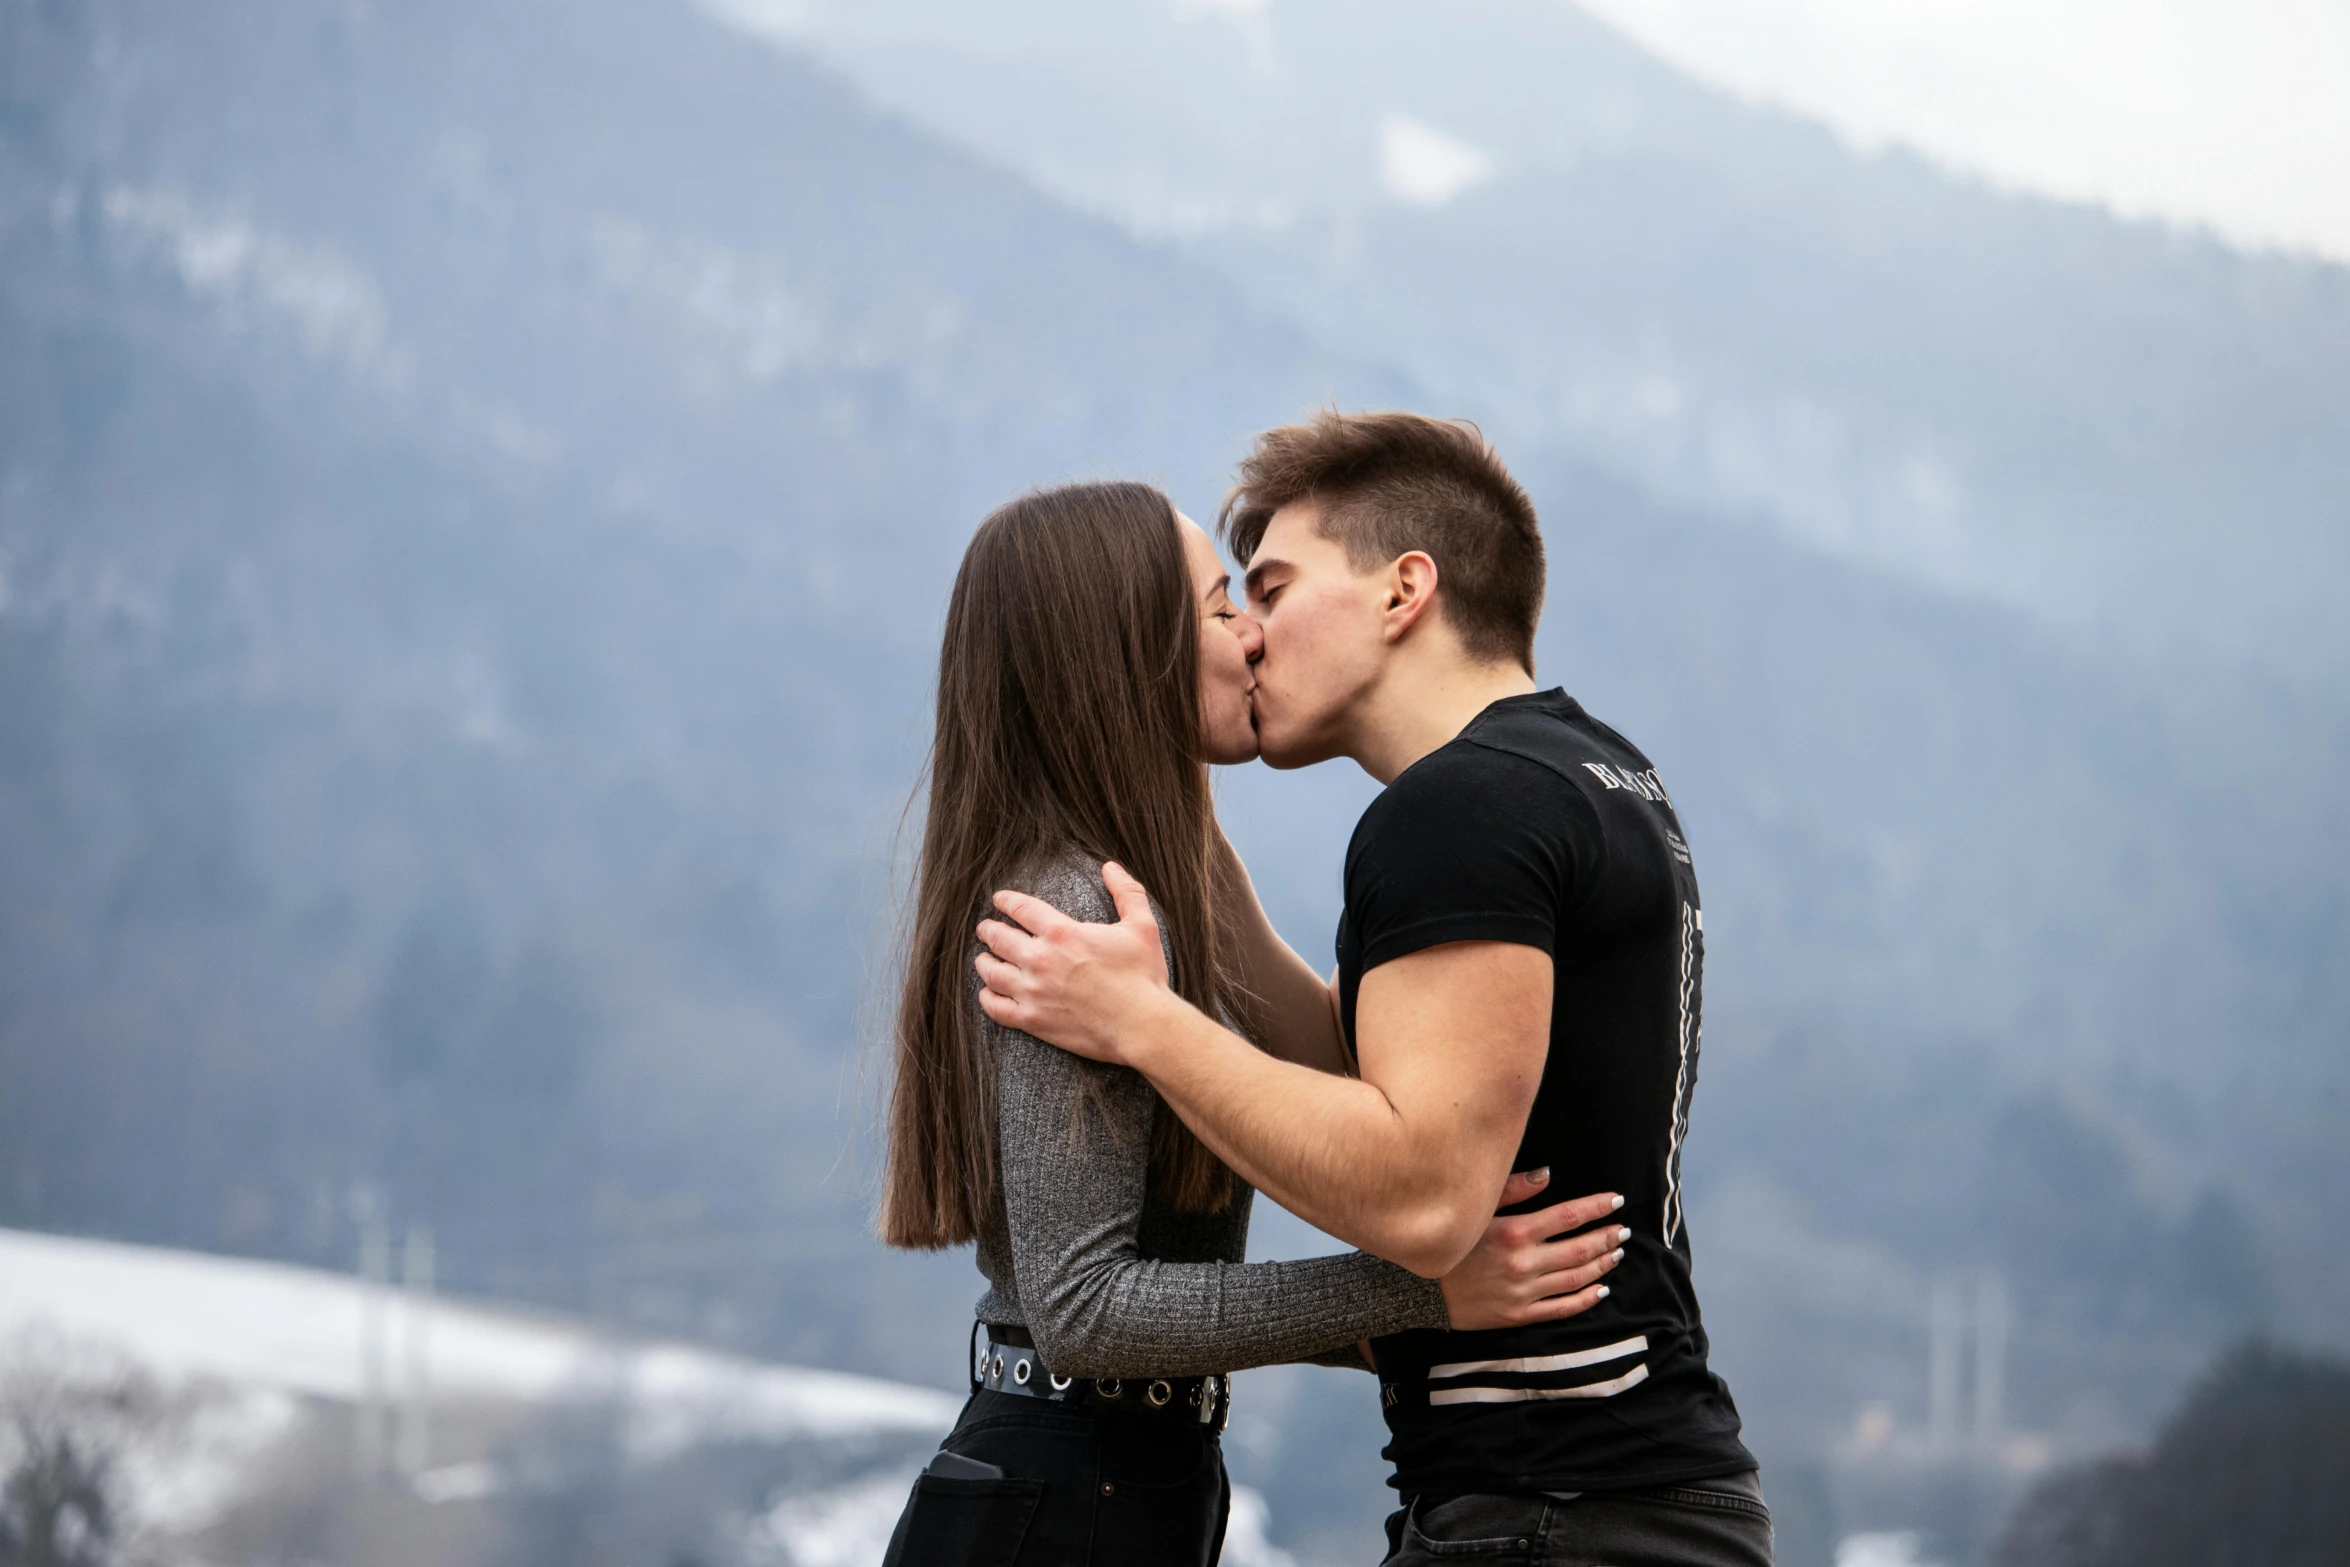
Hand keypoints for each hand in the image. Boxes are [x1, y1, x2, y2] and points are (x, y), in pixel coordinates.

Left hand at [974, 862, 1172, 1062]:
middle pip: (999, 938)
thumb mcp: (1142, 926)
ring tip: (982, 959)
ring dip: (983, 962)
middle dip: (989, 930)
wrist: (1141, 1025)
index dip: (1006, 901)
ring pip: (992, 972)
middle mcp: (1039, 959)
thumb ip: (1126, 892)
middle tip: (984, 928)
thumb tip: (1110, 867)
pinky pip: (996, 1008)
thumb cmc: (1143, 975)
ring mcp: (1032, 991)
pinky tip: (987, 992)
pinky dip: (987, 998)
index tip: (998, 900)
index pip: (1021, 908)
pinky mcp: (1032, 1020)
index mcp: (1061, 932)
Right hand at [1437, 1169, 1627, 1331]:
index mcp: (1514, 1231)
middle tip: (1624, 1231)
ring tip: (1617, 1254)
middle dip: (1607, 1237)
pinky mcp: (1520, 1315)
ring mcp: (1524, 1292)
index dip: (1598, 1207)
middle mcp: (1524, 1262)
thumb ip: (1512, 1189)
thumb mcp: (1476, 1208)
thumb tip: (1547, 1174)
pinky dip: (1586, 1299)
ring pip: (1576, 1278)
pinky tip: (1601, 1288)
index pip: (1569, 1216)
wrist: (1422, 1291)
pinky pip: (1562, 1308)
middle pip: (1580, 1248)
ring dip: (1602, 1265)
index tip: (1616, 1201)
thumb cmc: (1450, 1242)